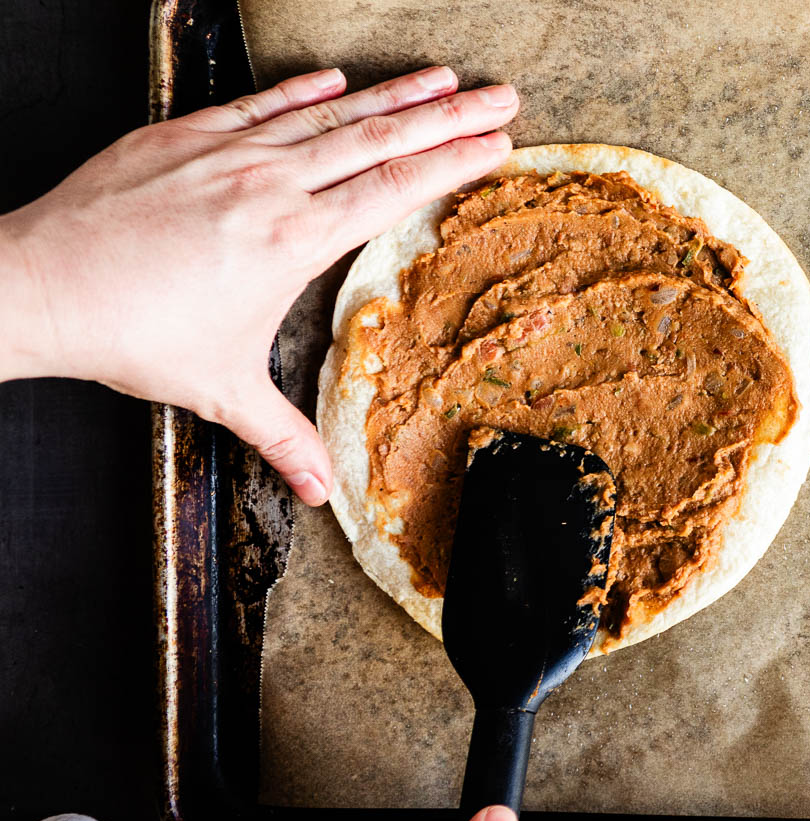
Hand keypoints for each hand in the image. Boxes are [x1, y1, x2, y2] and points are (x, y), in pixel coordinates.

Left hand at [0, 66, 518, 504]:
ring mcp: (229, 152)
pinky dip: (304, 89)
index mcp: (294, 241)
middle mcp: (272, 186)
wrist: (43, 286)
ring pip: (331, 114)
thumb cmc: (134, 337)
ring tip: (441, 76)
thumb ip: (285, 436)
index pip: (395, 191)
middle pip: (381, 141)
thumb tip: (324, 493)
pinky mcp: (186, 135)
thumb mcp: (222, 391)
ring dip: (393, 94)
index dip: (454, 163)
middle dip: (450, 114)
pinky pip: (260, 103)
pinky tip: (337, 79)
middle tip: (501, 93)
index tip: (498, 143)